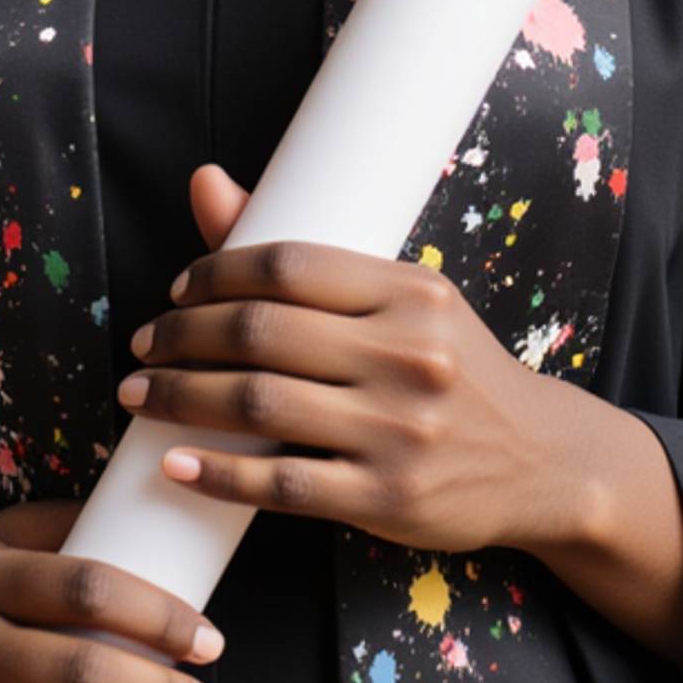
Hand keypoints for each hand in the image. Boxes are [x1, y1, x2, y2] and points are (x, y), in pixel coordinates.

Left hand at [117, 162, 569, 554]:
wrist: (543, 462)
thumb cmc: (455, 369)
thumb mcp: (404, 301)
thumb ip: (305, 258)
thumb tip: (205, 183)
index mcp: (410, 292)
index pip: (286, 265)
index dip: (214, 273)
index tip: (176, 290)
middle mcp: (407, 355)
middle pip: (259, 333)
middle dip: (180, 337)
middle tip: (141, 347)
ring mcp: (398, 431)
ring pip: (258, 404)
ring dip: (180, 398)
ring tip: (139, 396)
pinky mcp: (388, 499)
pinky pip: (281, 484)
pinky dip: (216, 474)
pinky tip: (175, 464)